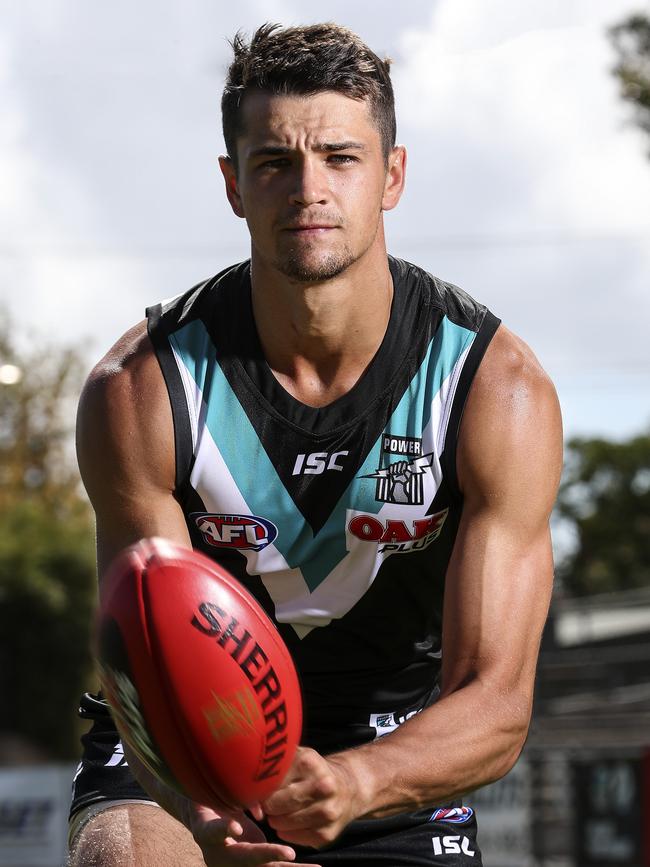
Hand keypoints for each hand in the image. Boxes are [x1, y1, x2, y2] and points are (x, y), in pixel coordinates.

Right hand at [188, 802, 318, 865]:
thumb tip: (260, 809)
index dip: (223, 830)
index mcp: (205, 834)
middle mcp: (220, 856)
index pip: (212, 832)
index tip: (236, 828)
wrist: (203, 820)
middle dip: (267, 856)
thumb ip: (231, 797)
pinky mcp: (254, 864)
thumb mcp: (213, 793)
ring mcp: (238, 864)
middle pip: (244, 858)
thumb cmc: (208, 798)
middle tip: (288, 854)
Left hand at [261, 747, 362, 848]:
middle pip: (278, 805)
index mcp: (310, 763)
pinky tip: (288, 824)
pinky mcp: (328, 834)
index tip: (257, 792)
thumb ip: (275, 766)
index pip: (273, 782)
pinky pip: (296, 838)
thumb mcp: (298, 757)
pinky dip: (287, 833)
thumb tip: (247, 784)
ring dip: (275, 821)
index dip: (260, 790)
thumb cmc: (313, 771)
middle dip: (267, 807)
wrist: (348, 787)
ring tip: (277, 814)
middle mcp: (323, 787)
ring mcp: (327, 812)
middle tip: (267, 805)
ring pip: (284, 824)